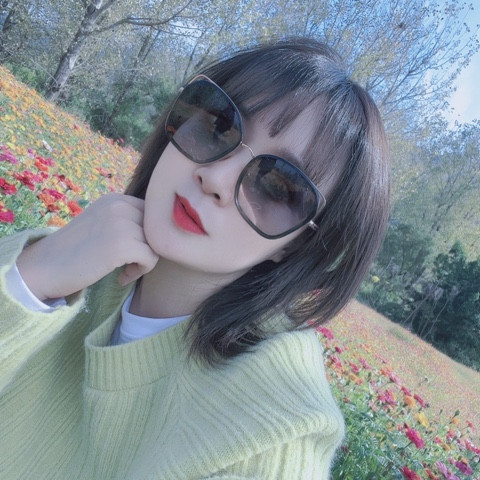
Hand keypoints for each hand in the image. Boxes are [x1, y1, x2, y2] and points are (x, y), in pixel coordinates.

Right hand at [17, 194, 159, 299]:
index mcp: (115, 199)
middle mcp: (119, 205)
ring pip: (157, 244)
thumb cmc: (74, 251)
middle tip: (129, 264)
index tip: (130, 251)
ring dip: (144, 262)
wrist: (42, 268)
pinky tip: (122, 277)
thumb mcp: (102, 224)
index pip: (152, 215)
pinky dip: (140, 272)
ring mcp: (120, 223)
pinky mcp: (122, 245)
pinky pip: (151, 258)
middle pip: (158, 228)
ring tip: (124, 271)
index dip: (147, 235)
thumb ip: (127, 221)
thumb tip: (164, 230)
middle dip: (148, 248)